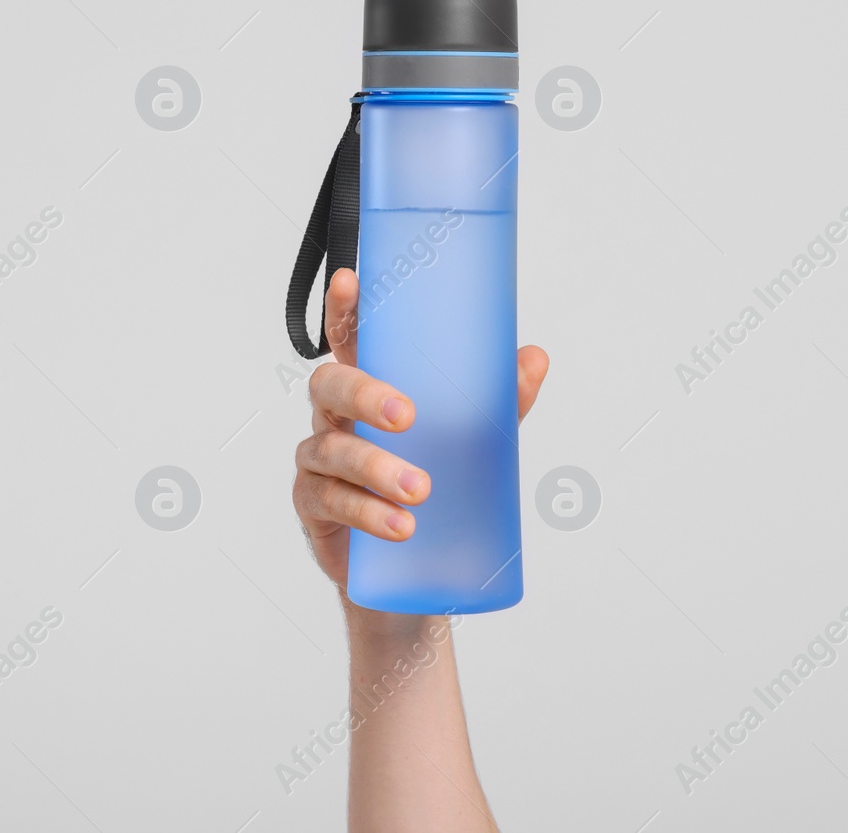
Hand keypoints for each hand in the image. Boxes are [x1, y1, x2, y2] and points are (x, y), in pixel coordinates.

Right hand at [293, 268, 549, 591]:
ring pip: (333, 450)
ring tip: (421, 491)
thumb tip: (533, 358)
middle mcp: (335, 416)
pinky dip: (367, 512)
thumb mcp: (470, 437)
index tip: (350, 281)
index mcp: (367, 386)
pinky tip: (399, 525)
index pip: (348, 339)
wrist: (411, 566)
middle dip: (365, 394)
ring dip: (377, 469)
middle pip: (330, 386)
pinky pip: (330, 501)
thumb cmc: (432, 478)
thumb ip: (497, 399)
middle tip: (408, 416)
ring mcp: (319, 460)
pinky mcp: (314, 506)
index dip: (343, 309)